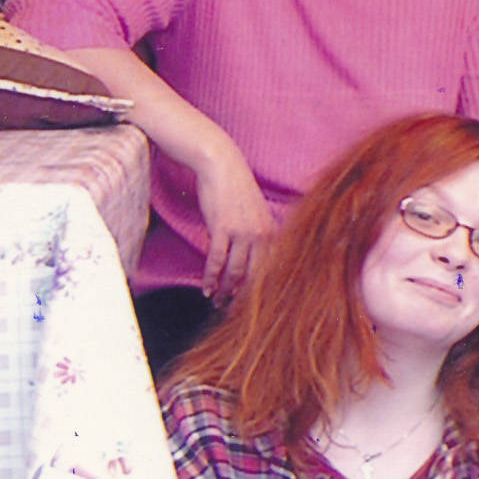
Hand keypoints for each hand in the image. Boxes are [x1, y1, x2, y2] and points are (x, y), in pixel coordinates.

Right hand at [191, 138, 274, 302]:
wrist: (223, 166)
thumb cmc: (236, 190)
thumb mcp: (253, 213)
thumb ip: (254, 235)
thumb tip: (247, 258)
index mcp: (272, 230)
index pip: (270, 267)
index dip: (261, 288)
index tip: (255, 304)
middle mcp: (262, 233)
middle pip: (256, 274)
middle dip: (245, 295)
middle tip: (235, 312)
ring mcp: (244, 231)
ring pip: (236, 271)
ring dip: (226, 290)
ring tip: (218, 303)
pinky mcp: (224, 228)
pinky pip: (217, 260)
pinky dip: (211, 278)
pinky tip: (207, 289)